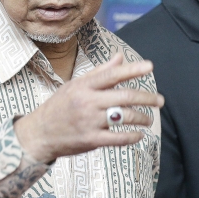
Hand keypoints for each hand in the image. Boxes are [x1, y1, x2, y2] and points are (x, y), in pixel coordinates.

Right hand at [13, 53, 163, 163]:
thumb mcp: (74, 85)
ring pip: (125, 117)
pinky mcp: (91, 140)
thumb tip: (120, 57)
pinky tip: (138, 135)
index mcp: (84, 86)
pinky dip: (132, 136)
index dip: (133, 70)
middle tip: (160, 100)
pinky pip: (118, 138)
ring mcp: (89, 122)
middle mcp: (88, 102)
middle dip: (147, 97)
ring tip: (149, 119)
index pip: (113, 75)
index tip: (150, 66)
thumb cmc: (58, 107)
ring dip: (142, 118)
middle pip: (125, 96)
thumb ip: (99, 72)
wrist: (38, 134)